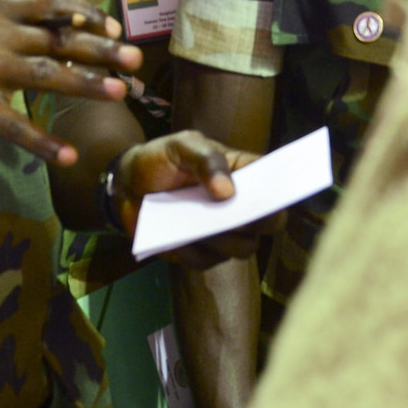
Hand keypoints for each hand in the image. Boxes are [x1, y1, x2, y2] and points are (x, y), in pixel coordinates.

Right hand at [0, 0, 139, 165]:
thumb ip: (8, 27)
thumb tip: (58, 34)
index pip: (50, 2)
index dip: (86, 12)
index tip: (113, 25)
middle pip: (58, 38)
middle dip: (102, 48)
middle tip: (136, 58)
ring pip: (47, 75)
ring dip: (87, 85)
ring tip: (121, 92)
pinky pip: (15, 126)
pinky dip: (43, 142)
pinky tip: (68, 154)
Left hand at [112, 131, 283, 268]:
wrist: (127, 185)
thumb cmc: (160, 160)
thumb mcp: (180, 146)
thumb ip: (206, 159)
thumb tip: (229, 192)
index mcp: (242, 174)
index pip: (274, 184)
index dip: (280, 192)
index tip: (271, 197)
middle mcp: (239, 207)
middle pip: (268, 224)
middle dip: (256, 222)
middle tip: (235, 215)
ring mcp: (223, 234)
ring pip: (242, 248)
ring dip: (223, 239)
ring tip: (197, 225)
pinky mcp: (201, 254)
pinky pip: (206, 261)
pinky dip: (192, 251)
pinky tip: (175, 238)